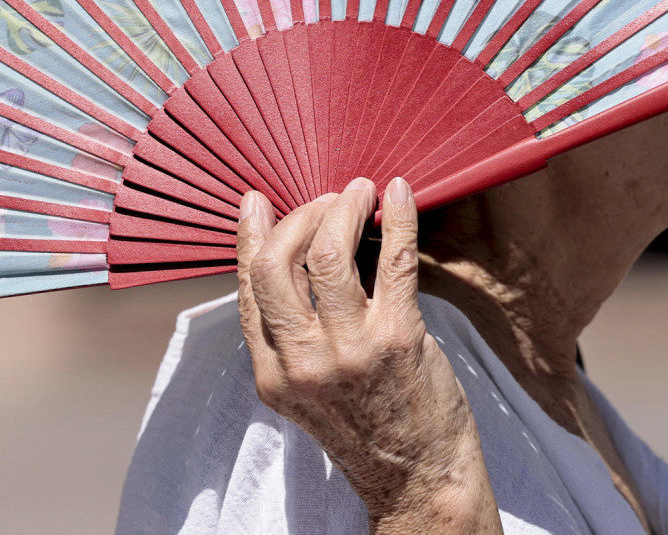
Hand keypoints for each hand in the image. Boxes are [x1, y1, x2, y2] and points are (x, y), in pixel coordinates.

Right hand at [236, 176, 501, 533]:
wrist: (419, 476)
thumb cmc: (368, 424)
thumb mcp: (307, 390)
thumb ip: (290, 337)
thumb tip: (285, 263)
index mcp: (273, 373)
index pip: (248, 286)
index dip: (250, 236)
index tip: (258, 203)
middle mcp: (303, 361)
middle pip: (278, 262)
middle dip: (300, 214)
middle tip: (328, 199)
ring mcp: (350, 349)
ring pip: (328, 252)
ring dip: (344, 207)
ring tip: (361, 192)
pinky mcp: (399, 337)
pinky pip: (393, 260)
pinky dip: (397, 218)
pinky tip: (400, 195)